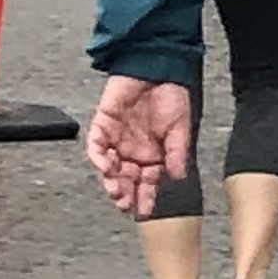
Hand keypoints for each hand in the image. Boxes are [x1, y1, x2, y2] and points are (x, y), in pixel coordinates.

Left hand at [86, 76, 191, 216]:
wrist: (156, 67)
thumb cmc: (171, 94)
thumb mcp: (180, 127)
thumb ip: (176, 152)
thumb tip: (178, 176)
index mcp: (153, 154)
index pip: (147, 182)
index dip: (146, 197)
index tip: (145, 211)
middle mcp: (133, 150)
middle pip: (126, 180)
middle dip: (125, 195)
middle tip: (126, 205)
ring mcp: (116, 140)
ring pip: (109, 169)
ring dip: (111, 182)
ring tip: (116, 192)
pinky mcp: (102, 126)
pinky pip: (96, 147)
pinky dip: (99, 159)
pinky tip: (107, 167)